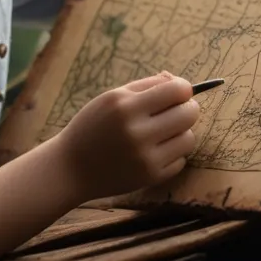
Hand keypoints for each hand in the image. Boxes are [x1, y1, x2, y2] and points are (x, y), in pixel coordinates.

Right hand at [53, 72, 198, 200]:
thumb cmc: (93, 125)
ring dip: (181, 132)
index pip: (176, 90)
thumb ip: (146, 86)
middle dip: (187, 108)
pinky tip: (155, 151)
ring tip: (164, 132)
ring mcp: (145, 157)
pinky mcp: (150, 177)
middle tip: (175, 110)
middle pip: (188, 113)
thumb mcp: (112, 97)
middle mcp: (137, 131)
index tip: (178, 92)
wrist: (71, 166)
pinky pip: (181, 160)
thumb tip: (179, 83)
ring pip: (189, 138)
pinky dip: (173, 154)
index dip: (183, 88)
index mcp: (125, 105)